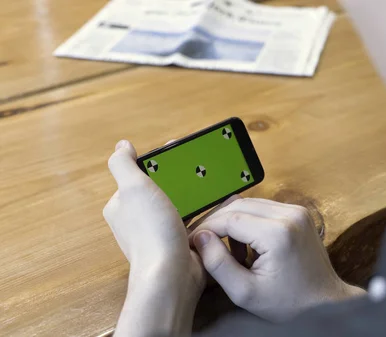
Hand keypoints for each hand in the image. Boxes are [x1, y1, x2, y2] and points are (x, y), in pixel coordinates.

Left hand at [103, 140, 205, 336]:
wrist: (172, 274)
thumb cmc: (151, 232)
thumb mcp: (133, 188)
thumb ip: (123, 164)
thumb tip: (122, 146)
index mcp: (122, 206)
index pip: (138, 176)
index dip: (157, 162)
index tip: (177, 150)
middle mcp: (138, 220)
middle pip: (161, 189)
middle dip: (179, 178)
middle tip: (198, 167)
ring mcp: (160, 232)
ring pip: (179, 204)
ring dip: (194, 194)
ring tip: (211, 183)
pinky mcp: (180, 243)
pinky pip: (194, 220)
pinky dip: (204, 212)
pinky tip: (217, 204)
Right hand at [188, 198, 365, 321]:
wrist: (325, 302)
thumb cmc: (288, 303)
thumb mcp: (245, 292)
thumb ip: (218, 264)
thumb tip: (199, 238)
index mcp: (277, 233)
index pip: (229, 219)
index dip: (206, 228)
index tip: (191, 243)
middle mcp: (290, 214)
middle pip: (238, 206)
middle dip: (216, 222)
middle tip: (201, 242)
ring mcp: (297, 210)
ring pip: (250, 204)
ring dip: (232, 221)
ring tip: (225, 249)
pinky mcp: (299, 213)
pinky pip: (264, 208)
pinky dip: (249, 221)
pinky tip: (246, 245)